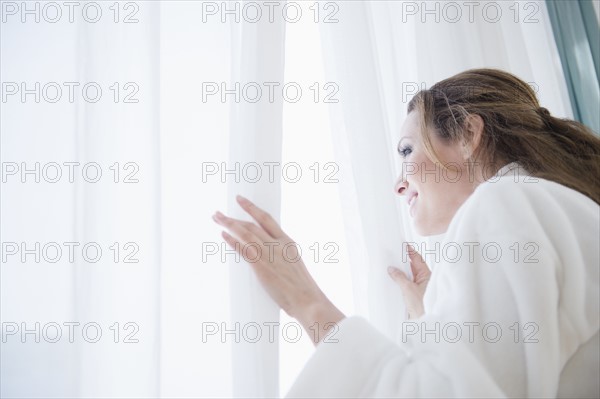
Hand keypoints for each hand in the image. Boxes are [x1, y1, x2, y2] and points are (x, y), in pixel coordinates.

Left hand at [212, 195, 343, 343]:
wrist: (307, 300)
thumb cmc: (301, 288)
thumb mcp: (294, 264)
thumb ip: (281, 257)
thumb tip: (267, 258)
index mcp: (287, 242)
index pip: (267, 219)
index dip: (252, 208)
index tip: (241, 200)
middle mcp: (277, 244)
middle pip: (251, 225)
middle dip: (234, 217)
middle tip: (219, 214)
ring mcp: (269, 254)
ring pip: (245, 233)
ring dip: (229, 224)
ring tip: (217, 219)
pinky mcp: (262, 266)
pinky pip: (244, 249)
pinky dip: (233, 241)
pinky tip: (224, 235)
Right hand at [388, 244, 430, 318]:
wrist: (425, 322)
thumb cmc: (422, 306)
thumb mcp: (408, 289)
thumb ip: (399, 277)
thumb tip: (391, 269)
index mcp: (426, 275)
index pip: (417, 258)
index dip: (409, 251)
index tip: (401, 245)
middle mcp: (424, 279)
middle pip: (412, 266)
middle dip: (402, 261)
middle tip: (391, 254)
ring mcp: (419, 286)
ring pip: (408, 275)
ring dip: (400, 271)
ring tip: (389, 265)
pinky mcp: (414, 294)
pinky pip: (406, 283)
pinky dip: (399, 280)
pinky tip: (392, 279)